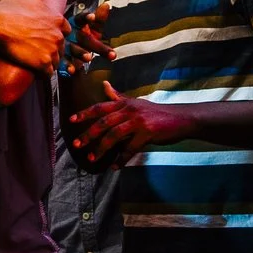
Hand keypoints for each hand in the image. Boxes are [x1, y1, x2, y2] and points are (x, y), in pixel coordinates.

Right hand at [0, 0, 69, 71]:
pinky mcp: (43, 63)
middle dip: (52, 48)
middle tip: (38, 49)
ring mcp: (51, 50)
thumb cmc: (9, 7)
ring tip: (35, 60)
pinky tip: (34, 68)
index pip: (65, 30)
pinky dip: (43, 72)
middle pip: (61, 46)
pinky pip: (49, 72)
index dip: (55, 33)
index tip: (44, 36)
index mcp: (57, 19)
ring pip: (57, 60)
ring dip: (48, 61)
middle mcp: (57, 35)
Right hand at [60, 0, 115, 76]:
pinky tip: (72, 70)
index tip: (93, 17)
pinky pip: (64, 61)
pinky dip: (68, 66)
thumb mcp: (92, 28)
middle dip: (93, 44)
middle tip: (100, 45)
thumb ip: (99, 19)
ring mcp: (64, 45)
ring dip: (80, 53)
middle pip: (82, 37)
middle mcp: (69, 33)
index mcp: (75, 23)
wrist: (63, 49)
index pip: (81, 19)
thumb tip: (107, 5)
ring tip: (88, 58)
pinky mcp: (60, 56)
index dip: (87, 18)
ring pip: (72, 49)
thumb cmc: (82, 37)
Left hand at [69, 81, 191, 167]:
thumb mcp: (136, 103)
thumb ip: (118, 97)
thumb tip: (104, 85)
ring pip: (114, 136)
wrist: (181, 118)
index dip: (85, 113)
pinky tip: (115, 166)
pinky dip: (121, 159)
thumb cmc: (156, 112)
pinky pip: (130, 149)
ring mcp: (138, 121)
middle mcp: (129, 110)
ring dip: (102, 148)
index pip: (100, 107)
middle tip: (77, 144)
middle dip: (89, 134)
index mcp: (125, 103)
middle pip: (104, 123)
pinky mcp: (147, 133)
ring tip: (92, 158)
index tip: (71, 120)